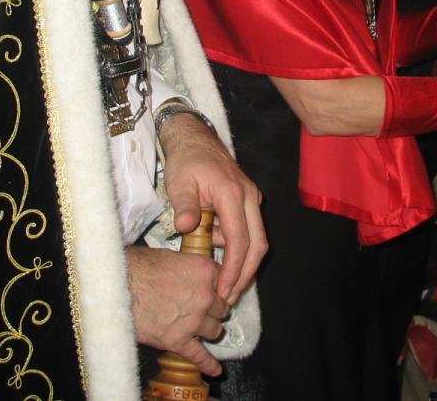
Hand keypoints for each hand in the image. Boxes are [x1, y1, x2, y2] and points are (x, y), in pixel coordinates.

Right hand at [128, 246, 228, 375]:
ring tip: (202, 329)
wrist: (117, 288)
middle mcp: (205, 296)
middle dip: (214, 309)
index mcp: (204, 271)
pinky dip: (209, 364)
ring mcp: (193, 320)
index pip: (224, 281)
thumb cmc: (138, 267)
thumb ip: (190, 267)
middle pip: (222, 308)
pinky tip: (215, 369)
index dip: (216, 288)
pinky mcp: (179, 341)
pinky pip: (200, 356)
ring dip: (209, 330)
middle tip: (204, 309)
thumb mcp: (171, 257)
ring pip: (215, 330)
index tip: (213, 291)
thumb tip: (190, 273)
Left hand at [159, 115, 266, 304]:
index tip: (224, 289)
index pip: (239, 240)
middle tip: (230, 296)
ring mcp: (251, 198)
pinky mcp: (247, 201)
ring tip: (216, 271)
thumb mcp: (179, 182)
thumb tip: (187, 228)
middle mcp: (248, 197)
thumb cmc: (186, 161)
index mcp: (233, 194)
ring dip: (239, 259)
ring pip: (255, 238)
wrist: (195, 139)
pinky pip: (248, 229)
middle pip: (257, 244)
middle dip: (246, 273)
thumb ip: (185, 206)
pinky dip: (235, 245)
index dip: (233, 268)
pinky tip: (215, 248)